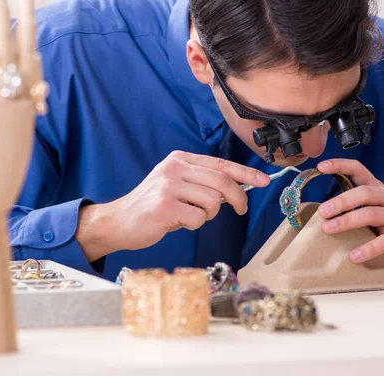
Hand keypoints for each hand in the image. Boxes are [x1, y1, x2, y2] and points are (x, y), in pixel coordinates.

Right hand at [76, 150, 269, 260]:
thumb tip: (236, 188)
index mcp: (180, 159)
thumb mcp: (176, 184)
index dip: (245, 173)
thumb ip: (203, 182)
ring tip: (190, 216)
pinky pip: (198, 218)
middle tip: (239, 210)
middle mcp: (174, 168)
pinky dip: (193, 225)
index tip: (264, 181)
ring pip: (213, 202)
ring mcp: (169, 186)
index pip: (220, 164)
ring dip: (207, 215)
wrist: (119, 221)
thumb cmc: (152, 206)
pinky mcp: (165, 206)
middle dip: (237, 199)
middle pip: (222, 182)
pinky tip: (177, 222)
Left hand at [316, 159, 383, 270]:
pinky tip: (353, 256)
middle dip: (341, 201)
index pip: (359, 170)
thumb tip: (320, 212)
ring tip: (328, 229)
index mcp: (378, 190)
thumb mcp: (375, 210)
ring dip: (347, 221)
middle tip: (322, 211)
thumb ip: (355, 207)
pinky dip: (367, 249)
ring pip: (371, 214)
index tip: (321, 167)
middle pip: (364, 192)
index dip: (340, 166)